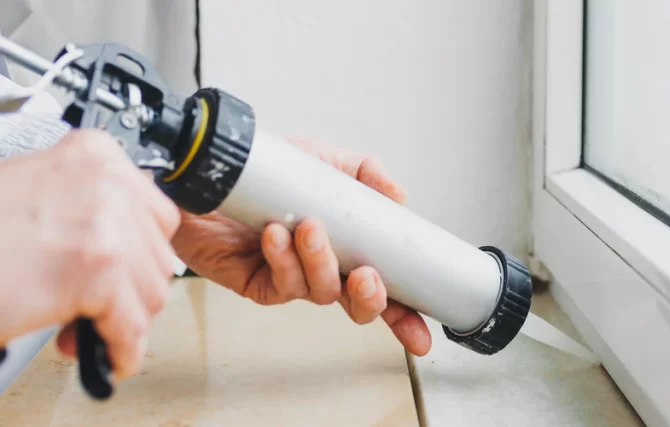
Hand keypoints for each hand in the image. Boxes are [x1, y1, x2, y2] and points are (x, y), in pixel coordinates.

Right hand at [0, 130, 180, 380]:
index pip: (156, 215)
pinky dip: (121, 349)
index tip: (120, 272)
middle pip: (157, 256)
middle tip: (92, 305)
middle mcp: (106, 182)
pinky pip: (131, 325)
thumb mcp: (39, 193)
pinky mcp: (97, 272)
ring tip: (79, 324)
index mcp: (94, 155)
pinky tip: (104, 354)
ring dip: (119, 320)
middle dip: (129, 290)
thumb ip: (91, 208)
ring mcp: (106, 226)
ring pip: (151, 293)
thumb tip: (137, 248)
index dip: (137, 253)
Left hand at [171, 138, 431, 355]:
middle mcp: (322, 268)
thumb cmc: (264, 172)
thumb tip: (398, 195)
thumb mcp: (322, 160)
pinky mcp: (256, 282)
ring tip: (309, 228)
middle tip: (367, 276)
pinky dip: (283, 260)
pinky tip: (275, 235)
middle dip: (371, 298)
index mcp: (346, 247)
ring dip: (320, 262)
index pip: (383, 288)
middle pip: (358, 305)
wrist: (207, 171)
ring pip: (320, 292)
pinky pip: (280, 284)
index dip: (405, 315)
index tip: (422, 335)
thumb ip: (365, 172)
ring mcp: (291, 277)